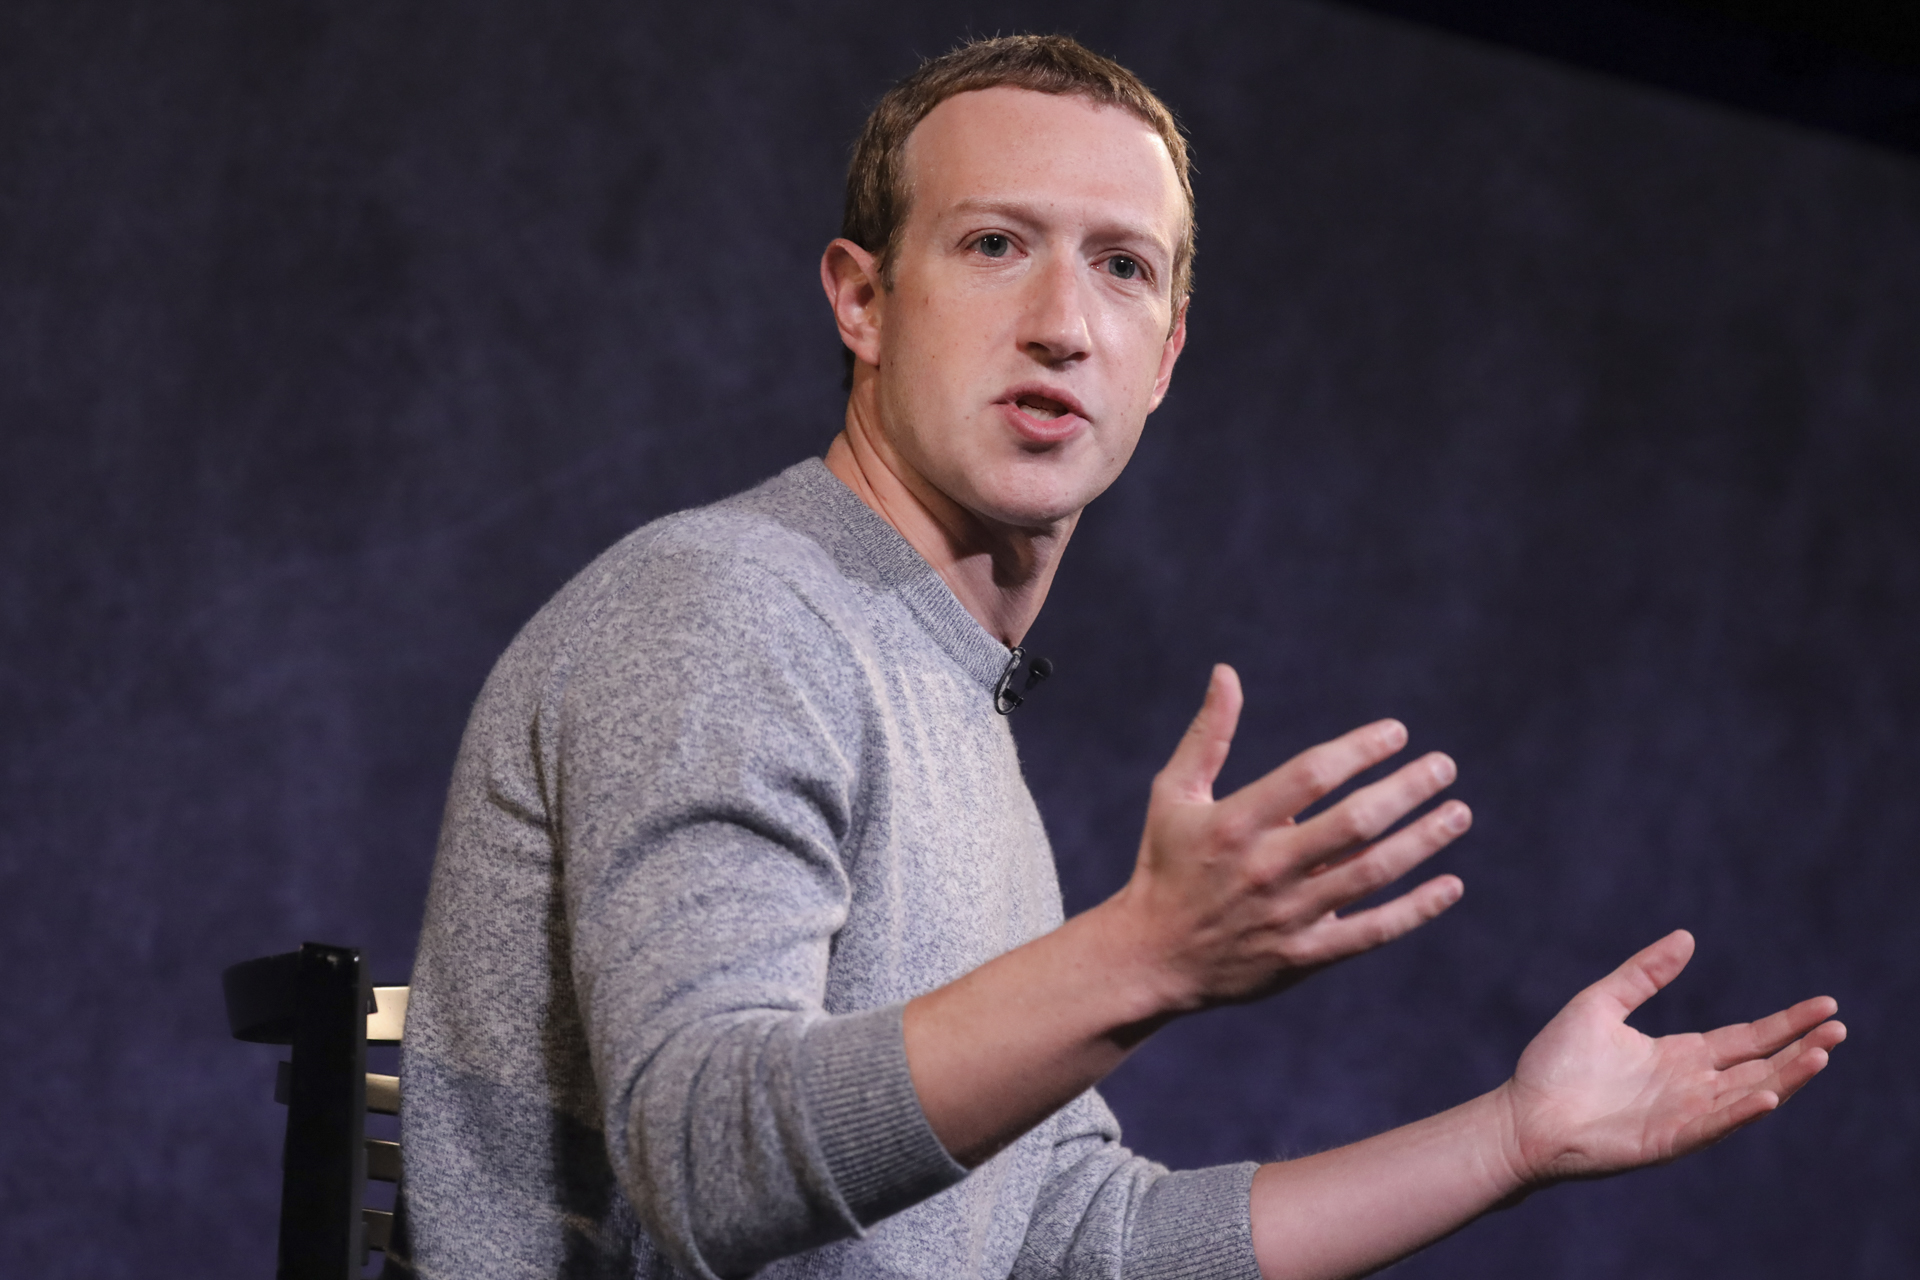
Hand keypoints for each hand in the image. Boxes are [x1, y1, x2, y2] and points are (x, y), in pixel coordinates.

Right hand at [1110, 664, 1470, 1011]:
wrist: (1151, 958)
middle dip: (1407, 789)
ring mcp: (1289, 915)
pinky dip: (1416, 910)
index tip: (1397, 733)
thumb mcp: (1174, 795)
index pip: (1311, 775)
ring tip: (1458, 813)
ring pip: (1372, 873)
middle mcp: (1266, 868)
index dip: (1360, 749)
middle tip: (1444, 766)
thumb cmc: (1165, 866)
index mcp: (1235, 823)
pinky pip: (1372, 932)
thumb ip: (1208, 735)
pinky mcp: (1305, 956)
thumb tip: (1226, 672)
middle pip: (1353, 822)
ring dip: (1423, 840)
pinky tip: (1450, 884)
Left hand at [1499, 930, 1844, 1185]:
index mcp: (1679, 1055)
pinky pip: (1712, 1125)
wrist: (1522, 1115)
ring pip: (1748, 1095)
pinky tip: (1768, 1096)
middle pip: (1760, 1065)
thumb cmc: (1554, 1065)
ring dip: (1786, 1078)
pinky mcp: (1667, 1140)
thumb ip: (1644, 974)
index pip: (1746, 1037)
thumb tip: (1686, 936)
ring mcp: (1683, 1115)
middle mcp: (1690, 1086)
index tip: (1825, 1005)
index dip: (1786, 1023)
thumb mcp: (1601, 1004)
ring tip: (1821, 1053)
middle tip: (1839, 1027)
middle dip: (1801, 1048)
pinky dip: (1741, 1112)